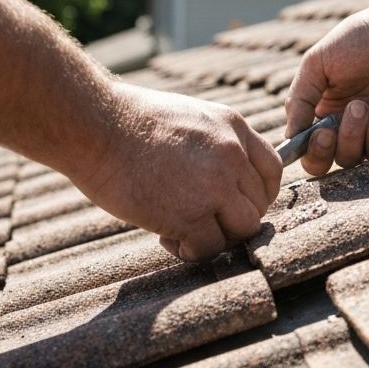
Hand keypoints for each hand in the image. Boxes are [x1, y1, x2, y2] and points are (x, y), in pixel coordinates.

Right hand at [70, 83, 281, 261]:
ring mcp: (215, 186)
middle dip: (233, 218)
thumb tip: (224, 180)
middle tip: (201, 219)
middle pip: (259, 204)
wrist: (96, 126)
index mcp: (234, 127)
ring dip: (218, 237)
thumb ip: (215, 144)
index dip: (258, 193)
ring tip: (184, 231)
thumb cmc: (129, 121)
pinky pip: (210, 247)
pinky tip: (166, 236)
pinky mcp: (190, 215)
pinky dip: (191, 250)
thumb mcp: (189, 117)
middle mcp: (232, 155)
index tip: (235, 203)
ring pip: (244, 229)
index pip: (272, 169)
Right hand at [285, 4, 368, 175]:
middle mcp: (349, 127)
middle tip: (329, 130)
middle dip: (326, 152)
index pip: (310, 150)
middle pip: (331, 162)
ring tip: (362, 106)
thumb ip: (300, 100)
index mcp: (325, 113)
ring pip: (357, 159)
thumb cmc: (357, 40)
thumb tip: (290, 136)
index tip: (314, 134)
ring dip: (354, 137)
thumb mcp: (317, 64)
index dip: (309, 151)